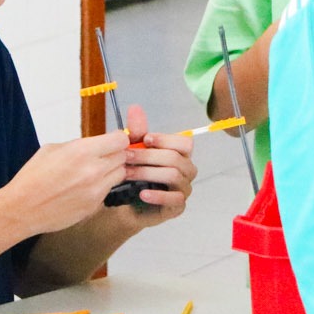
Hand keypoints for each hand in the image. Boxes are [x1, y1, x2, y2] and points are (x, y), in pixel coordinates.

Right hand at [0, 129, 131, 235]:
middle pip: (123, 157)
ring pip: (120, 175)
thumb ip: (78, 145)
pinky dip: (102, 187)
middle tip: (103, 156)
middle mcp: (94, 171)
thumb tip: (94, 145)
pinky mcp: (95, 206)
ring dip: (111, 171)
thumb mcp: (52, 149)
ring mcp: (96, 191)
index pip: (120, 140)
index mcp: (82, 151)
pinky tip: (84, 188)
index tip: (113, 141)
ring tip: (93, 172)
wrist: (23, 208)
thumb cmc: (33, 178)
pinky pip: (108, 191)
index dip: (118, 139)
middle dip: (115, 154)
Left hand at [119, 103, 195, 223]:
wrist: (126, 202)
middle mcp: (186, 170)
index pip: (184, 142)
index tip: (145, 139)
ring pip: (174, 176)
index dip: (166, 139)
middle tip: (127, 157)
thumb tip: (135, 108)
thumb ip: (137, 131)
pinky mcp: (178, 206)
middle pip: (175, 158)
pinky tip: (142, 194)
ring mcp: (184, 188)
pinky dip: (157, 196)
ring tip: (128, 174)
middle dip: (149, 156)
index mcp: (180, 154)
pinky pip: (174, 199)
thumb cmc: (135, 173)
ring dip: (148, 173)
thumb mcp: (134, 150)